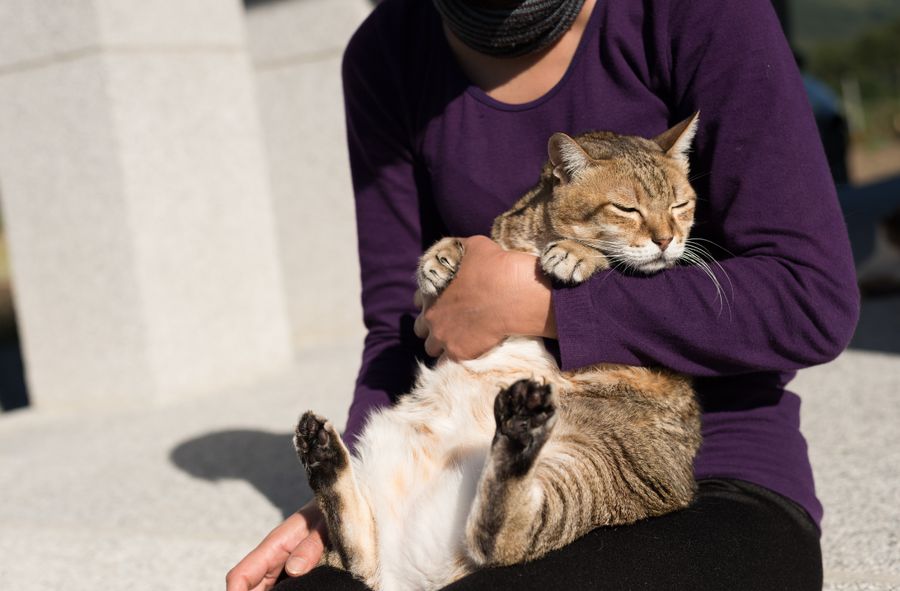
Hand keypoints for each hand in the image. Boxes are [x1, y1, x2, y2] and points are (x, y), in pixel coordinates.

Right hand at [226, 501, 326, 590]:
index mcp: (272, 547)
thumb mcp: (323, 528)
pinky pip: (278, 589)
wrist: (338, 507)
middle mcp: (270, 561)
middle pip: (248, 589)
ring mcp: (279, 569)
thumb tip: (294, 570)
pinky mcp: (291, 574)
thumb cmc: (327, 514)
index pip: (240, 576)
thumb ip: (310, 547)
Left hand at [414, 235, 555, 359]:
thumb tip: (453, 255)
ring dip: (443, 344)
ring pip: (432, 347)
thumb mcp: (470, 246)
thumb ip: (454, 253)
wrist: (512, 292)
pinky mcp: (458, 352)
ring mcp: (442, 335)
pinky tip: (467, 353)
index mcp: (429, 289)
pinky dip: (456, 358)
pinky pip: (447, 363)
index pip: (419, 300)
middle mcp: (430, 314)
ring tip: (461, 341)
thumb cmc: (494, 265)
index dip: (432, 301)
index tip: (445, 303)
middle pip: (421, 326)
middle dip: (433, 325)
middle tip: (452, 323)